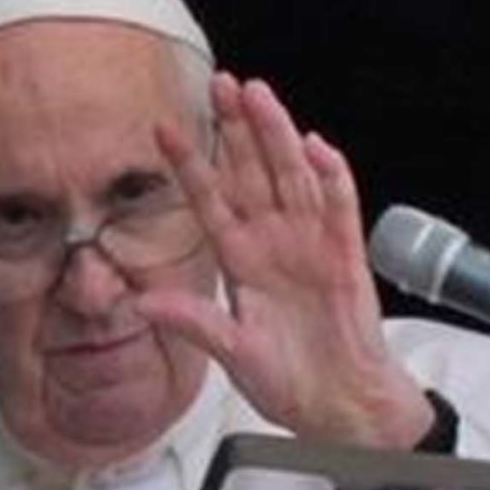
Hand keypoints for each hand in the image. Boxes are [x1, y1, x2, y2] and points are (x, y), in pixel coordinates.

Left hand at [141, 73, 434, 449]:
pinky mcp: (346, 256)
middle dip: (235, 128)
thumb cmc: (291, 380)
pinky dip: (331, 177)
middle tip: (219, 84)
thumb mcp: (231, 352)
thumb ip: (193, 322)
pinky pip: (339, 207)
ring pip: (291, 176)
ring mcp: (311, 244)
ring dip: (276, 135)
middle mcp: (274, 243)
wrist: (341, 406)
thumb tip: (142, 304)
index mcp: (242, 261)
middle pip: (252, 173)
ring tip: (258, 96)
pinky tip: (315, 147)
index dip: (189, 164)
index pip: (210, 200)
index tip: (165, 129)